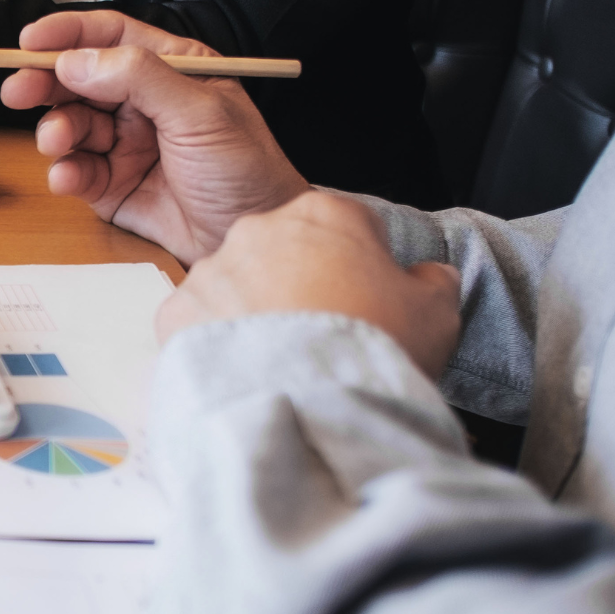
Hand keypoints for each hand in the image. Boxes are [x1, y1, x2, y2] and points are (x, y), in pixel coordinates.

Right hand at [0, 10, 307, 263]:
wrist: (254, 238)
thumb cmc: (248, 172)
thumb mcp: (200, 113)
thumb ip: (138, 78)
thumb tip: (78, 60)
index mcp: (171, 69)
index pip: (110, 36)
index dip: (67, 34)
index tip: (29, 40)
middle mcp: (143, 102)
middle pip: (78, 79)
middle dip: (45, 83)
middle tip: (18, 92)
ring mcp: (126, 143)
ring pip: (70, 124)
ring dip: (55, 131)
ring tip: (56, 143)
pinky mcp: (113, 185)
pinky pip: (74, 169)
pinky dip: (63, 171)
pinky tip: (67, 177)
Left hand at [157, 191, 461, 378]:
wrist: (309, 401)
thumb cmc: (374, 348)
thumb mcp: (435, 310)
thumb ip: (431, 281)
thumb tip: (428, 276)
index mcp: (324, 213)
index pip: (347, 224)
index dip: (361, 264)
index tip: (367, 298)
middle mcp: (259, 228)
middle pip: (283, 251)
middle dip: (300, 284)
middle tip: (323, 333)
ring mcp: (212, 269)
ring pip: (237, 286)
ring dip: (256, 314)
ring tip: (285, 361)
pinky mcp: (178, 312)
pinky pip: (199, 323)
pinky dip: (217, 344)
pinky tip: (245, 372)